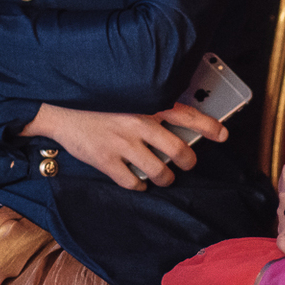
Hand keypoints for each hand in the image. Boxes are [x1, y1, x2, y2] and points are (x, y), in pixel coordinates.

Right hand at [23, 102, 226, 189]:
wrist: (61, 111)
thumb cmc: (98, 105)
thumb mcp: (128, 99)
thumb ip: (151, 110)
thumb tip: (178, 127)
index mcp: (147, 105)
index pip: (187, 115)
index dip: (210, 126)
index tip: (223, 134)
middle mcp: (139, 123)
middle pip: (179, 151)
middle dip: (188, 162)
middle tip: (186, 163)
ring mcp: (123, 144)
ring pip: (160, 172)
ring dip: (165, 178)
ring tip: (162, 176)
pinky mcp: (107, 162)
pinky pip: (134, 184)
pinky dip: (139, 185)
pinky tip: (137, 180)